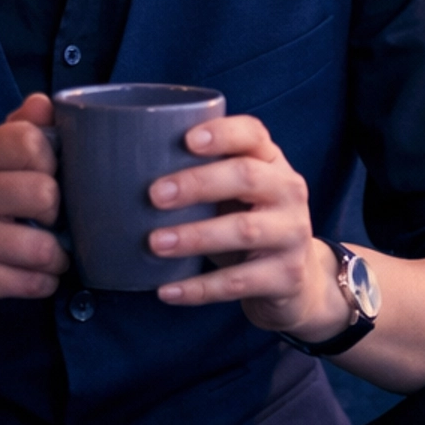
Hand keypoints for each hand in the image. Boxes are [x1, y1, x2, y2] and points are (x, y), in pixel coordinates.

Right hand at [0, 93, 67, 324]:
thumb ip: (18, 131)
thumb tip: (45, 103)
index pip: (28, 141)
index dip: (50, 159)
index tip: (45, 175)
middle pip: (44, 193)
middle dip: (57, 212)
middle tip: (47, 219)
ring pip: (43, 247)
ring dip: (57, 256)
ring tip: (47, 253)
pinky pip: (33, 283)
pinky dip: (46, 282)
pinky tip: (34, 275)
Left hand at [147, 113, 350, 339]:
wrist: (297, 280)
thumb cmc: (249, 224)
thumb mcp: (236, 195)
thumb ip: (203, 176)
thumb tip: (127, 170)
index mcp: (272, 162)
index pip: (253, 134)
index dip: (222, 133)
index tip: (187, 140)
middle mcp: (289, 192)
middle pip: (246, 176)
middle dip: (198, 183)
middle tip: (154, 195)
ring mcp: (293, 235)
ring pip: (243, 230)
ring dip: (195, 236)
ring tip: (156, 243)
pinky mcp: (287, 276)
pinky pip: (238, 282)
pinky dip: (199, 288)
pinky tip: (167, 290)